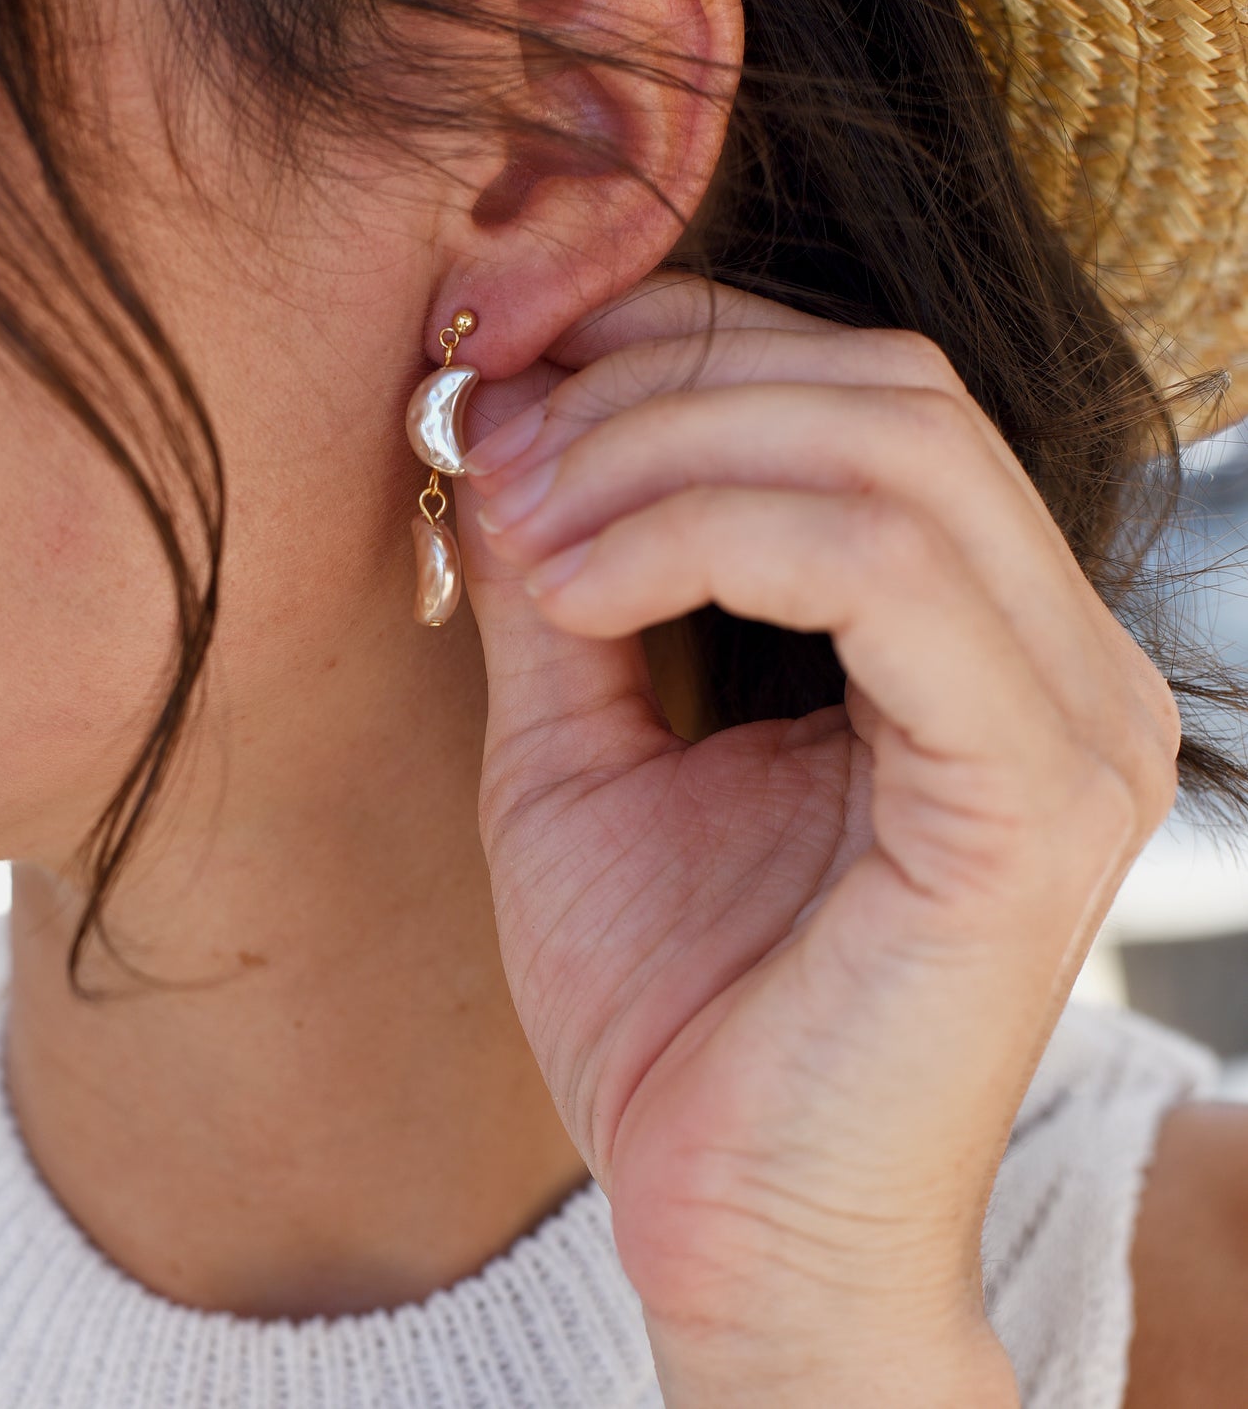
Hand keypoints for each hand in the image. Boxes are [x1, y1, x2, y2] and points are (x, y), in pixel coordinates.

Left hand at [450, 269, 1178, 1402]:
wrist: (729, 1221)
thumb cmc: (665, 1002)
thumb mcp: (578, 748)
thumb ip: (562, 580)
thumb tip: (504, 422)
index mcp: (968, 634)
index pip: (853, 392)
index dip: (676, 349)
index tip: (508, 390)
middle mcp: (1055, 653)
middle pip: (883, 389)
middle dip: (661, 391)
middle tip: (499, 453)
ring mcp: (1071, 718)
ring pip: (892, 449)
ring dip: (669, 452)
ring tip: (526, 528)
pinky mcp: (1036, 794)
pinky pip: (889, 572)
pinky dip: (713, 538)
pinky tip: (581, 590)